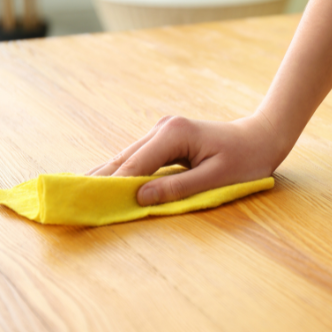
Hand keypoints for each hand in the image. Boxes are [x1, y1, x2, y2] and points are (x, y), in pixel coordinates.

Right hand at [87, 113, 285, 205]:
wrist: (260, 137)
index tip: (87, 203)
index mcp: (174, 134)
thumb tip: (139, 197)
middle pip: (124, 158)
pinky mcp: (165, 138)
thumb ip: (178, 187)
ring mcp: (162, 131)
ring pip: (127, 157)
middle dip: (98, 180)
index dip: (111, 186)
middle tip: (71, 201)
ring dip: (106, 176)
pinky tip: (102, 183)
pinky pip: (137, 157)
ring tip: (78, 194)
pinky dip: (121, 172)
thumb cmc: (245, 159)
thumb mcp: (216, 178)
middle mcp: (163, 128)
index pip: (135, 164)